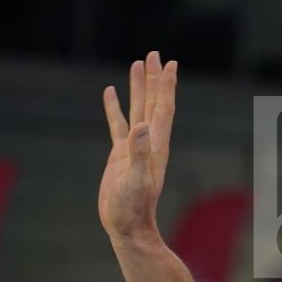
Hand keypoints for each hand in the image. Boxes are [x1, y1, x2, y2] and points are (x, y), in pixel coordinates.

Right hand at [99, 51, 177, 244]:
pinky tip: (111, 93)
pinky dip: (115, 107)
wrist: (127, 227)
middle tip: (154, 54)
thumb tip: (142, 127)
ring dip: (138, 88)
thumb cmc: (132, 208)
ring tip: (137, 64)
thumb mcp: (134, 180)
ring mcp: (134, 148)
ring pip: (137, 110)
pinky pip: (118, 124)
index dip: (166, 85)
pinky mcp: (120, 155)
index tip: (169, 63)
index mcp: (155, 146)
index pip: (162, 108)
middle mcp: (148, 143)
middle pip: (152, 103)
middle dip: (154, 79)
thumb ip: (139, 154)